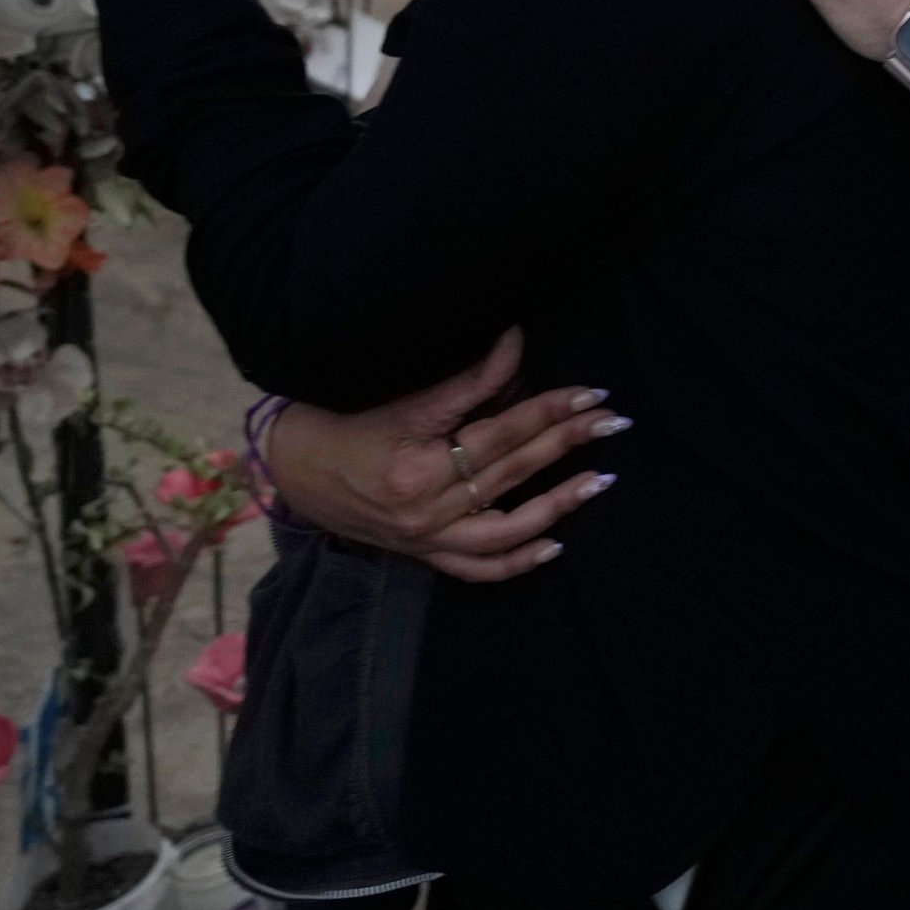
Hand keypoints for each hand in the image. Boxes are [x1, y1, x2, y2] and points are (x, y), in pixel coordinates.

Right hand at [265, 329, 626, 582]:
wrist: (296, 467)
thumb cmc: (349, 423)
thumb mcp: (407, 399)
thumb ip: (468, 380)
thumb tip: (517, 341)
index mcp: (418, 466)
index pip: (501, 434)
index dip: (550, 411)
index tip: (593, 395)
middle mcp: (425, 510)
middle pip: (511, 473)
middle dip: (566, 443)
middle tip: (613, 422)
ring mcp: (426, 540)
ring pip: (505, 530)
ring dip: (558, 506)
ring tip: (600, 481)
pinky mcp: (423, 556)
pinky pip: (477, 568)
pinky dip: (517, 561)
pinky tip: (555, 545)